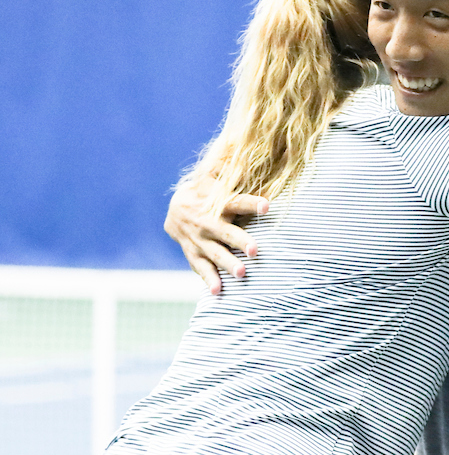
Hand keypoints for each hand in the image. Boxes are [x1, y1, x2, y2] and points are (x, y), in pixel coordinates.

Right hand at [164, 174, 268, 294]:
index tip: (267, 205)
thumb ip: (235, 174)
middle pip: (226, 232)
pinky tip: (218, 291)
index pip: (237, 202)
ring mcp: (200, 240)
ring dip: (228, 264)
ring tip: (242, 274)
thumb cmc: (208, 193)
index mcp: (218, 203)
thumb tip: (256, 163)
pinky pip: (201, 268)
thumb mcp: (217, 179)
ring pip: (215, 253)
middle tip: (255, 250)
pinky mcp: (193, 254)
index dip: (251, 203)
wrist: (174, 209)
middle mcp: (208, 222)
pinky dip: (209, 280)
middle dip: (240, 241)